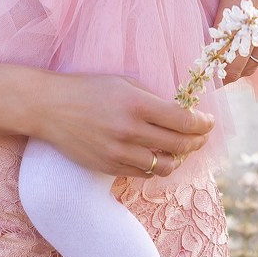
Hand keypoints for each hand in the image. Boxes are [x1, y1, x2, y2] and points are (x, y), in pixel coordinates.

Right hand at [38, 71, 213, 177]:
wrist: (49, 107)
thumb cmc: (87, 89)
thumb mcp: (123, 82)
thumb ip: (153, 98)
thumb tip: (184, 111)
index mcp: (137, 104)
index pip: (184, 120)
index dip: (203, 124)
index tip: (208, 122)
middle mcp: (130, 130)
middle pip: (180, 144)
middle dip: (197, 141)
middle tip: (200, 136)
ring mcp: (119, 152)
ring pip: (165, 165)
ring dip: (179, 158)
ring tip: (180, 149)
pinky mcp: (109, 166)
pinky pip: (144, 173)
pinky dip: (157, 166)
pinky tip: (158, 156)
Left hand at [200, 0, 257, 81]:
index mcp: (238, 11)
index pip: (219, 55)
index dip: (205, 70)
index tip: (189, 76)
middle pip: (237, 68)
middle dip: (218, 77)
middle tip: (199, 79)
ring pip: (253, 64)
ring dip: (234, 70)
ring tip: (214, 70)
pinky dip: (248, 58)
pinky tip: (233, 55)